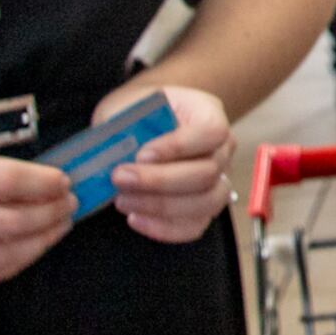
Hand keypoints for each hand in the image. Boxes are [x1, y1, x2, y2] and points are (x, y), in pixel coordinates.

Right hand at [0, 142, 71, 294]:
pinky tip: (28, 248)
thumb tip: (41, 184)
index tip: (64, 180)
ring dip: (39, 242)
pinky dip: (12, 263)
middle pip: (8, 224)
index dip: (45, 184)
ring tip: (56, 227)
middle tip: (69, 205)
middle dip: (50, 215)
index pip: (6, 183)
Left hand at [102, 85, 235, 244]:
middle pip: (207, 173)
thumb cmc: (138, 114)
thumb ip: (124, 127)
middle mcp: (222, 150)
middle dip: (159, 181)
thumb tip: (113, 155)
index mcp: (210, 115)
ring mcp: (218, 181)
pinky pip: (194, 226)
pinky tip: (135, 218)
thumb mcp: (128, 107)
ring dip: (161, 206)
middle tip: (120, 178)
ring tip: (123, 201)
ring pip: (206, 203)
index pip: (211, 133)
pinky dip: (164, 228)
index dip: (178, 147)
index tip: (141, 154)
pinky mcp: (203, 208)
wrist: (143, 125)